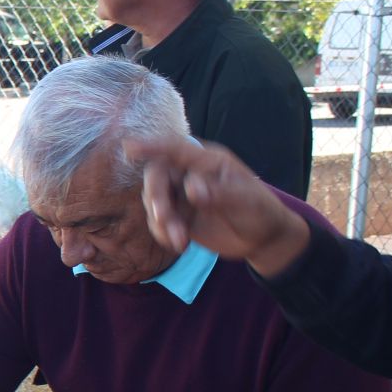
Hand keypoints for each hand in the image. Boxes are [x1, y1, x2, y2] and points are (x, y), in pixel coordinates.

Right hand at [125, 138, 309, 274]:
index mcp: (207, 161)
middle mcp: (189, 174)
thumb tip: (191, 189)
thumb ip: (219, 193)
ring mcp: (181, 195)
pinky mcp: (177, 216)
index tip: (129, 147)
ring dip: (160, 222)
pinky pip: (157, 221)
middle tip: (164, 220)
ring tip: (180, 241)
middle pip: (157, 175)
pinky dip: (163, 233)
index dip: (152, 146)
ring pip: (153, 200)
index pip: (176, 149)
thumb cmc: (259, 210)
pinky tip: (181, 245)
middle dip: (156, 198)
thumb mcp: (246, 200)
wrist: (261, 238)